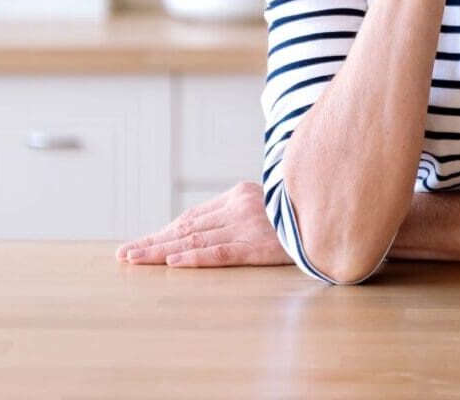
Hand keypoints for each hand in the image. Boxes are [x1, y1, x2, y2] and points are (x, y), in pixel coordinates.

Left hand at [114, 181, 291, 267]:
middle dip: (153, 241)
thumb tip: (209, 229)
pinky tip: (173, 264)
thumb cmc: (301, 212)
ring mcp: (248, 225)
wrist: (334, 212)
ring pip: (195, 240)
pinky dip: (195, 259)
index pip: (192, 216)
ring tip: (135, 260)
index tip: (140, 244)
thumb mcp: (268, 204)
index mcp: (239, 194)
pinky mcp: (259, 245)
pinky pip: (221, 253)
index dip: (164, 231)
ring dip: (161, 252)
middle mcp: (238, 206)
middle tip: (125, 254)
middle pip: (186, 227)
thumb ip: (241, 212)